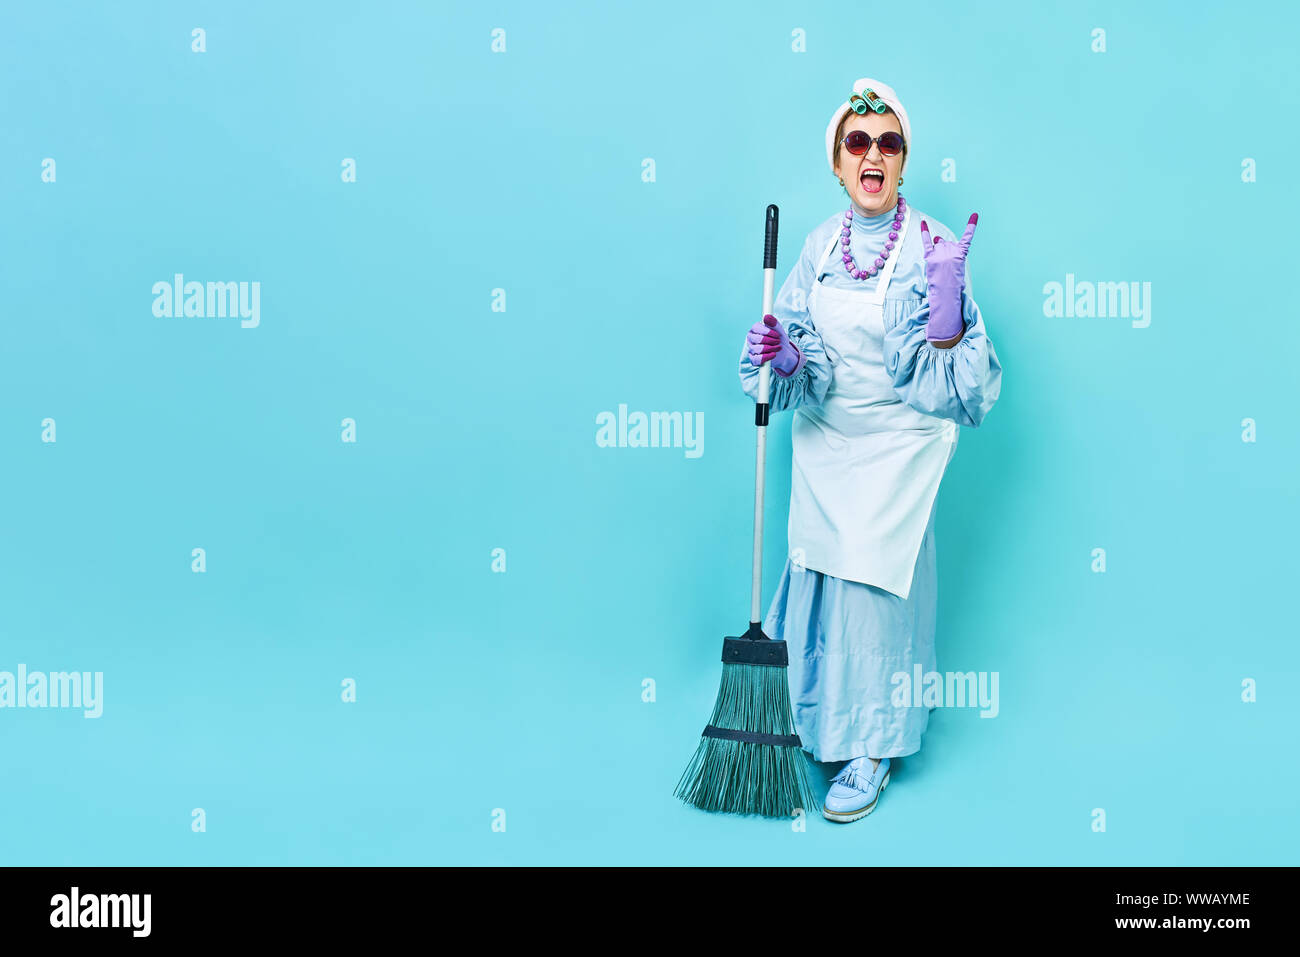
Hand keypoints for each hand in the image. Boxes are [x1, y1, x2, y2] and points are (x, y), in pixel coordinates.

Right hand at [747, 314, 801, 375]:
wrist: (784, 352)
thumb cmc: (779, 339)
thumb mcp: (779, 330)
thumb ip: (773, 323)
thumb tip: (766, 316)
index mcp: (755, 330)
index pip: (756, 327)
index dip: (767, 331)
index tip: (777, 334)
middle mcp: (751, 339)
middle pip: (756, 339)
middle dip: (770, 341)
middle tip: (778, 341)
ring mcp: (751, 349)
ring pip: (756, 349)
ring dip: (770, 349)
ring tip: (778, 348)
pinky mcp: (754, 359)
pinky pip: (756, 359)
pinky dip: (766, 357)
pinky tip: (773, 355)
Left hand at [920, 213, 977, 342]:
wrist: (945, 292)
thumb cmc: (953, 282)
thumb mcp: (957, 266)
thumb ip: (948, 250)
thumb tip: (937, 238)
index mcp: (962, 253)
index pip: (967, 238)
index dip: (971, 226)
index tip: (975, 215)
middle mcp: (951, 249)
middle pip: (947, 243)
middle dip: (945, 251)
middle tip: (945, 266)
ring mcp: (940, 252)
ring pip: (938, 244)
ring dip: (937, 251)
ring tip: (938, 265)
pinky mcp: (930, 256)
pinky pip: (926, 241)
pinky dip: (924, 232)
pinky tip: (922, 222)